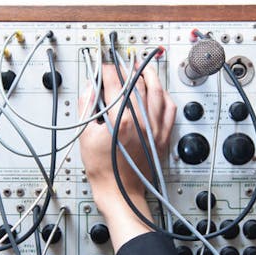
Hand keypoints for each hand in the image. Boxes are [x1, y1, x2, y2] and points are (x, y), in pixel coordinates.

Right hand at [78, 62, 175, 250]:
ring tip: (143, 66)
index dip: (106, 71)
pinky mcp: (162, 136)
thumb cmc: (103, 170)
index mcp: (120, 121)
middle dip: (127, 69)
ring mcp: (154, 128)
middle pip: (136, 84)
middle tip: (121, 63)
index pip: (113, 84)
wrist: (121, 192)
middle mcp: (140, 122)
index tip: (102, 67)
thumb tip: (90, 88)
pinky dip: (165, 96)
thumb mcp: (85, 137)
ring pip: (157, 92)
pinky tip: (159, 90)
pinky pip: (169, 109)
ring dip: (150, 75)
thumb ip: (87, 108)